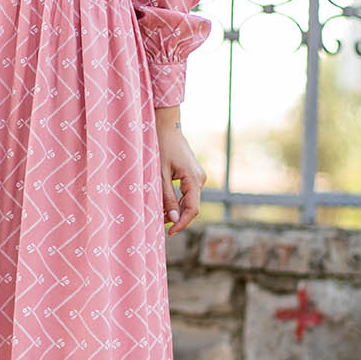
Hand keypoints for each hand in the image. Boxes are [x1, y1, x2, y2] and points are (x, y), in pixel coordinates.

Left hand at [154, 106, 205, 233]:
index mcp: (194, 179)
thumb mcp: (160, 174)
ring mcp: (198, 176)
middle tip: (160, 225)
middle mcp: (200, 178)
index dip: (182, 223)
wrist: (166, 126)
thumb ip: (167, 197)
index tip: (170, 233)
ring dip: (177, 210)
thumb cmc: (161, 147)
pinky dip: (177, 201)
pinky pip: (188, 193)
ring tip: (160, 215)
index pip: (192, 209)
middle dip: (178, 218)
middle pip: (192, 207)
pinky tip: (165, 205)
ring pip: (190, 201)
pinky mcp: (192, 174)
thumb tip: (173, 219)